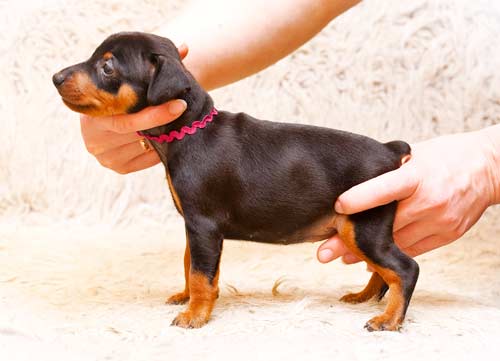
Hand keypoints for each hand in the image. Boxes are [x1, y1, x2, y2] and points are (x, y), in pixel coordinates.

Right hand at [79, 45, 188, 173]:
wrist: (102, 111)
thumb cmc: (116, 93)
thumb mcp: (126, 81)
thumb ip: (152, 66)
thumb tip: (183, 47)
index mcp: (91, 115)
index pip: (129, 120)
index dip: (157, 114)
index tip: (179, 105)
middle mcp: (94, 139)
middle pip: (138, 135)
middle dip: (163, 124)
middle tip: (184, 113)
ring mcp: (105, 156)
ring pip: (144, 147)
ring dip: (161, 136)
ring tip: (175, 123)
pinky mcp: (118, 167)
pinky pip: (147, 159)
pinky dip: (158, 148)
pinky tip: (161, 137)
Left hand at [317, 130, 498, 263]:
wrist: (491, 167)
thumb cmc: (446, 156)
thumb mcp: (416, 154)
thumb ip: (389, 171)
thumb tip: (355, 185)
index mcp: (418, 174)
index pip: (386, 187)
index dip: (360, 198)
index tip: (336, 207)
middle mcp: (429, 199)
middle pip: (385, 225)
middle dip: (351, 240)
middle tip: (323, 251)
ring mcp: (440, 220)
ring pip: (397, 243)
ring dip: (367, 252)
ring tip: (340, 256)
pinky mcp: (448, 233)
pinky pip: (414, 250)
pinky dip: (392, 254)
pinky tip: (370, 260)